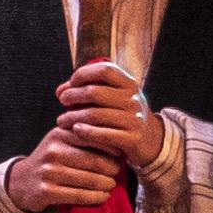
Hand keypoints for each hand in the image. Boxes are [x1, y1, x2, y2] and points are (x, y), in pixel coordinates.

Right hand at [2, 140, 125, 212]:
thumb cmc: (49, 161)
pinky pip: (79, 195)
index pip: (92, 138)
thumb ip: (81, 136)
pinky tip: (103, 196)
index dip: (111, 147)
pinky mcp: (47, 191)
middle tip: (118, 172)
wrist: (20, 182)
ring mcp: (49, 172)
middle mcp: (52, 151)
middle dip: (111, 168)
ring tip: (112, 185)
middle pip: (93, 160)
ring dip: (106, 184)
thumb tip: (117, 140)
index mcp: (58, 134)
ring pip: (89, 179)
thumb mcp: (59, 141)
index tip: (120, 154)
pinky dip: (96, 197)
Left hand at [52, 60, 167, 177]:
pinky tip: (75, 130)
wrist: (151, 141)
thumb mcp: (114, 99)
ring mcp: (134, 119)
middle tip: (62, 100)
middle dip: (73, 95)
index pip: (104, 70)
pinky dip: (85, 132)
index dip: (83, 74)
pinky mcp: (132, 139)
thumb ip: (89, 91)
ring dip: (73, 117)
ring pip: (95, 115)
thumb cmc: (124, 116)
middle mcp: (134, 100)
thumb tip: (61, 90)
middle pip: (95, 92)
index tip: (71, 83)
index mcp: (129, 85)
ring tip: (61, 121)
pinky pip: (103, 134)